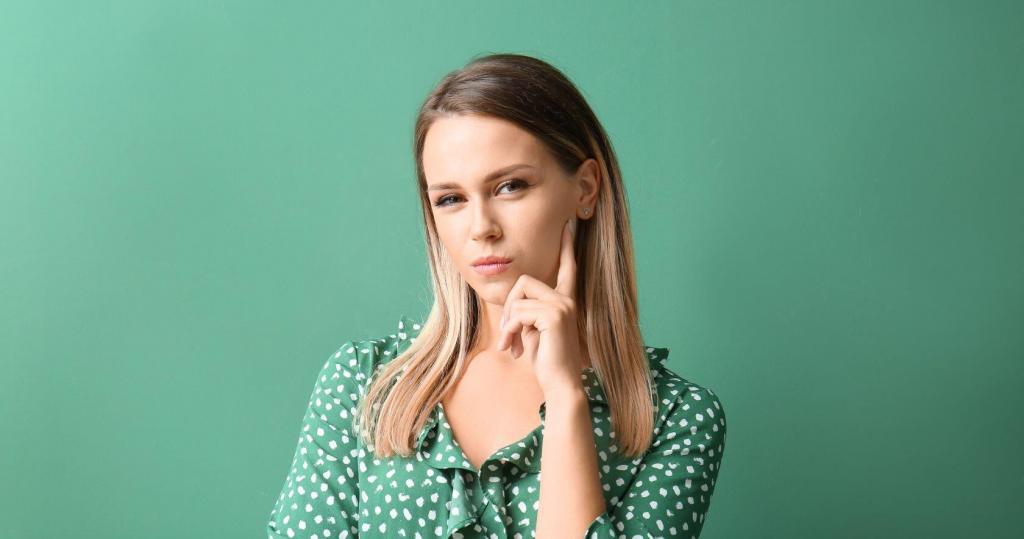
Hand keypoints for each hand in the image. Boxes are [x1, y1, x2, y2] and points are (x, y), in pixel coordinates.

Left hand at [496, 217, 583, 395]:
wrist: (560, 384)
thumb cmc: (546, 360)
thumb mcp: (533, 330)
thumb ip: (527, 311)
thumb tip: (512, 304)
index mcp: (565, 300)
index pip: (567, 268)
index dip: (567, 246)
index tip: (568, 224)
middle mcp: (566, 299)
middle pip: (524, 282)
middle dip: (508, 307)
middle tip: (506, 334)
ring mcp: (562, 305)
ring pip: (518, 299)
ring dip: (508, 324)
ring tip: (510, 345)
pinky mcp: (554, 315)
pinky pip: (519, 313)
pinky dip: (510, 331)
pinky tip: (515, 348)